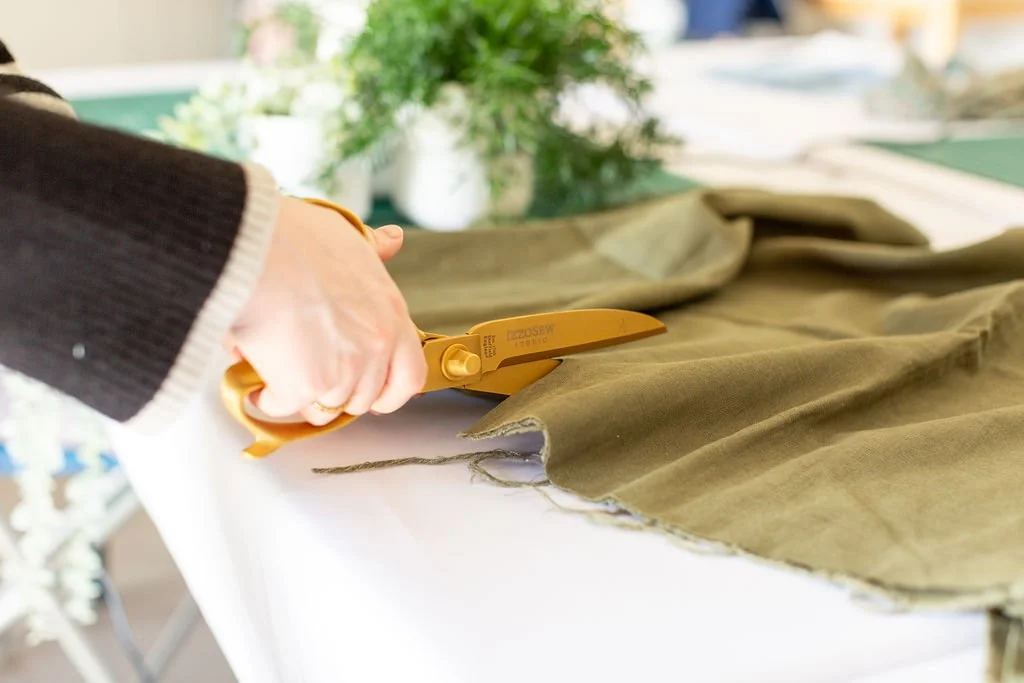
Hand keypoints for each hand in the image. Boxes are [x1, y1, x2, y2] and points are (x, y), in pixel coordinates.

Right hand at [226, 196, 426, 425]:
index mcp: (391, 312)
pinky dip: (267, 396)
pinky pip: (284, 406)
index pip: (410, 375)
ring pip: (324, 406)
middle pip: (362, 397)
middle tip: (309, 370)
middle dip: (336, 391)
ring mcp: (345, 370)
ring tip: (278, 364)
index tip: (372, 396)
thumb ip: (371, 247)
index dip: (389, 392)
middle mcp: (376, 345)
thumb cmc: (292, 238)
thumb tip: (392, 240)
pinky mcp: (307, 386)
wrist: (254, 251)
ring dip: (301, 393)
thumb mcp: (346, 234)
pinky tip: (256, 375)